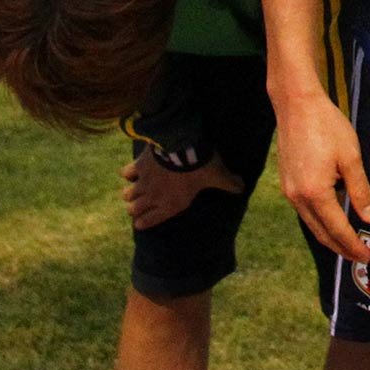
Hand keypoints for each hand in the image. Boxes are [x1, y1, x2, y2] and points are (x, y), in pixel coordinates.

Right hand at [119, 149, 244, 231]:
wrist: (183, 146)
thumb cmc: (200, 166)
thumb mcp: (217, 176)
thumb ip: (229, 184)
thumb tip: (242, 188)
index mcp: (171, 205)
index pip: (150, 221)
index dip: (143, 223)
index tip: (139, 224)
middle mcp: (154, 197)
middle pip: (134, 209)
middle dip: (134, 208)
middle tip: (136, 206)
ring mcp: (144, 182)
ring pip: (128, 194)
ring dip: (129, 194)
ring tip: (130, 192)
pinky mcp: (139, 166)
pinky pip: (126, 174)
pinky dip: (128, 173)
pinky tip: (131, 170)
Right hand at [272, 88, 369, 262]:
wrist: (296, 104)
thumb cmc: (327, 126)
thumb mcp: (350, 157)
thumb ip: (361, 191)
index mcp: (315, 194)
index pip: (338, 230)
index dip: (353, 246)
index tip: (367, 257)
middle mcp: (298, 198)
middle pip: (321, 233)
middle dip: (341, 248)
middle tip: (359, 257)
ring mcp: (289, 191)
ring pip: (311, 224)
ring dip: (329, 236)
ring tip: (348, 243)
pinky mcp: (286, 183)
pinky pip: (305, 212)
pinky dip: (320, 222)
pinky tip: (331, 219)